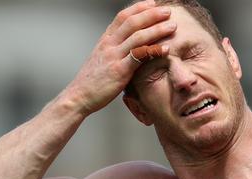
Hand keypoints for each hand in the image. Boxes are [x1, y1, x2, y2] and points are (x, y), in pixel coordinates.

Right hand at [65, 0, 175, 116]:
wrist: (79, 96)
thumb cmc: (92, 81)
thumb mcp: (101, 59)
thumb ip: (115, 49)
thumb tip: (130, 44)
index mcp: (105, 40)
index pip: (122, 16)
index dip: (138, 8)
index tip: (152, 3)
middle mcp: (109, 45)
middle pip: (132, 22)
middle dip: (152, 14)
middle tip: (168, 11)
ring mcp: (114, 57)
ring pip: (138, 37)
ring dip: (157, 29)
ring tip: (172, 26)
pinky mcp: (119, 71)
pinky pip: (139, 57)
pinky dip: (154, 51)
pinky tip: (166, 49)